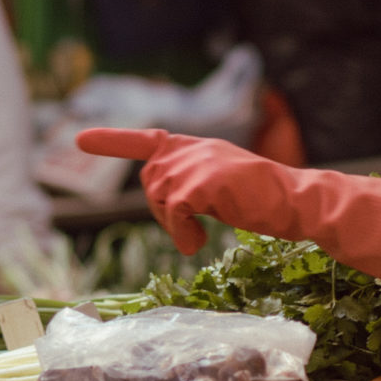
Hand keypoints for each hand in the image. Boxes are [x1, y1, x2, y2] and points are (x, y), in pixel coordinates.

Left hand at [74, 126, 380, 290]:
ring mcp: (199, 161)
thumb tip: (168, 201)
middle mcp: (195, 148)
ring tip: (198, 238)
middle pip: (149, 181)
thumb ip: (192, 186)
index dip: (113, 141)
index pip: (148, 140)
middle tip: (190, 230)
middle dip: (159, 210)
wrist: (301, 204)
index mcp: (198, 147)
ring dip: (173, 226)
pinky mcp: (205, 181)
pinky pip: (173, 210)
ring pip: (158, 197)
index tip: (80, 138)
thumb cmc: (266, 203)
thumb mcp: (222, 189)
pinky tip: (199, 242)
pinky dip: (181, 232)